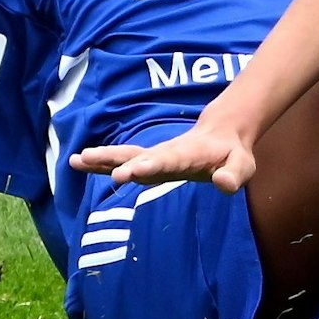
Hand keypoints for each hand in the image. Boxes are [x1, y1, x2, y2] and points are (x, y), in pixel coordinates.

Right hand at [70, 120, 256, 193]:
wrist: (223, 133)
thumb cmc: (233, 153)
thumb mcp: (243, 165)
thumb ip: (234, 175)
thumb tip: (224, 184)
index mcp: (188, 154)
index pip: (167, 160)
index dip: (149, 165)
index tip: (130, 172)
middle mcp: (167, 153)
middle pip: (139, 156)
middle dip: (118, 161)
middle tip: (90, 161)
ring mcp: (155, 155)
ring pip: (126, 156)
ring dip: (102, 159)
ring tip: (75, 159)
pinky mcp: (148, 161)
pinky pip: (123, 160)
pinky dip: (102, 163)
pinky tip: (79, 163)